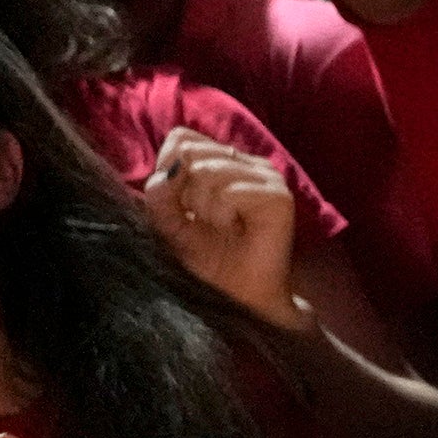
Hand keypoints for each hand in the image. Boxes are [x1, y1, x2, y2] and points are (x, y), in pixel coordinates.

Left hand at [139, 133, 304, 327]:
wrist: (238, 299)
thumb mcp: (168, 226)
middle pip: (191, 151)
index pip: (181, 138)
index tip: (180, 207)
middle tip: (203, 221)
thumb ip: (159, 196)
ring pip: (208, 170)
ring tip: (220, 228)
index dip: (168, 171)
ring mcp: (266, 176)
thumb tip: (166, 174)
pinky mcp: (278, 196)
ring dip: (203, 207)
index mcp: (222, 161)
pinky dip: (221, 216)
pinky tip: (234, 231)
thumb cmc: (208, 262)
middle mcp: (246, 161)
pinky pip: (229, 192)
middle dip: (185, 192)